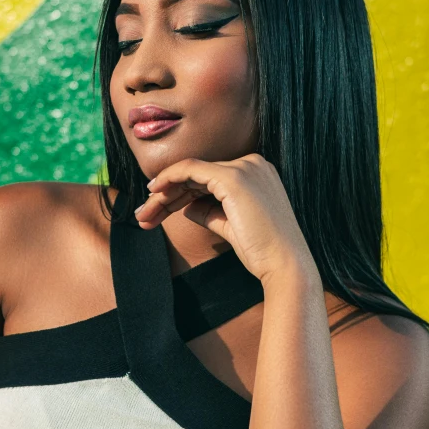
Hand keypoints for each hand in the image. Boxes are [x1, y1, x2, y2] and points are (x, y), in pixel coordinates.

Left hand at [134, 153, 319, 288]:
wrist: (285, 265)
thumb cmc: (262, 251)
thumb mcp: (231, 226)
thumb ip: (210, 211)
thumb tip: (187, 207)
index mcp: (257, 173)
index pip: (208, 179)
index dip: (179, 193)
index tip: (157, 211)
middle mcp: (253, 163)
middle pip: (197, 176)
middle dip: (166, 195)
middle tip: (143, 215)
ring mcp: (245, 168)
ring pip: (190, 173)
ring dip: (163, 194)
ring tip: (143, 215)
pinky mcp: (233, 177)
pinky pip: (190, 170)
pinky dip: (169, 179)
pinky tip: (154, 194)